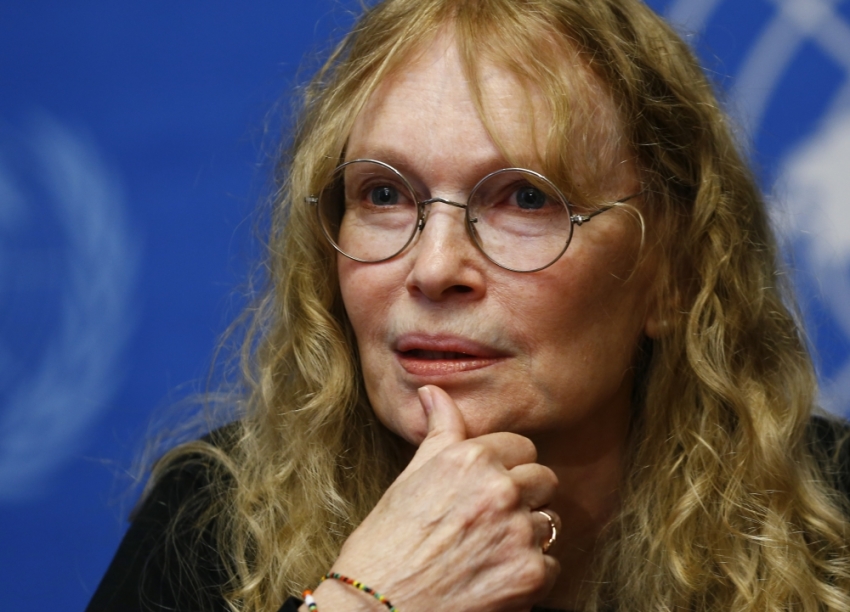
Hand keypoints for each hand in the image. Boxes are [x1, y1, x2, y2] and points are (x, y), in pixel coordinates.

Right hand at [316, 385, 559, 611]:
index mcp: (471, 458)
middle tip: (491, 520)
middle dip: (524, 498)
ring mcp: (518, 531)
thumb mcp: (410, 477)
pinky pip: (551, 564)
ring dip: (527, 536)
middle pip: (544, 480)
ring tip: (488, 550)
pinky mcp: (530, 573)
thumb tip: (433, 390)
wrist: (377, 607)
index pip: (522, 448)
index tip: (488, 487)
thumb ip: (439, 431)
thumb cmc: (386, 544)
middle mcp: (500, 488)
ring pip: (549, 522)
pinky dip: (529, 574)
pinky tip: (494, 577)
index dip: (506, 468)